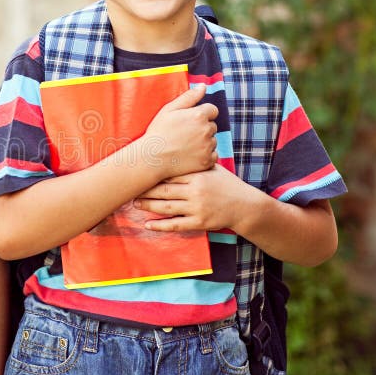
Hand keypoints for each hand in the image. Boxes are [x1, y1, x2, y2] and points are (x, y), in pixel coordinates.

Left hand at [134, 164, 251, 232]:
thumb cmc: (226, 184)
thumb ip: (195, 162)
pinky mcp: (199, 222)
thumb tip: (175, 149)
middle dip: (145, 191)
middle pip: (164, 191)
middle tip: (130, 189)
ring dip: (148, 206)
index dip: (153, 175)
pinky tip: (147, 224)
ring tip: (135, 204)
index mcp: (198, 175)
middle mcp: (196, 191)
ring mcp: (197, 208)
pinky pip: (176, 225)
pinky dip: (160, 225)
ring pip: (167, 208)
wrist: (245, 206)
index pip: (170, 174)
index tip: (139, 172)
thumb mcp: (213, 168)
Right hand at [143, 85, 218, 178]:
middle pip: (212, 126)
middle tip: (185, 135)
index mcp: (199, 115)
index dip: (202, 115)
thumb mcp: (169, 109)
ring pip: (212, 141)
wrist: (152, 158)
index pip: (212, 110)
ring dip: (204, 142)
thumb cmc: (158, 132)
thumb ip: (189, 97)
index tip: (190, 122)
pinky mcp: (207, 161)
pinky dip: (205, 156)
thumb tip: (203, 86)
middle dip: (202, 129)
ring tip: (186, 146)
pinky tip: (191, 155)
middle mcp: (206, 130)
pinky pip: (213, 155)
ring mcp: (207, 147)